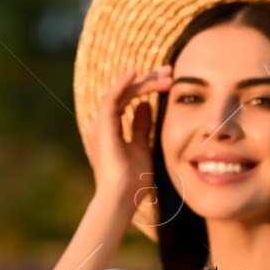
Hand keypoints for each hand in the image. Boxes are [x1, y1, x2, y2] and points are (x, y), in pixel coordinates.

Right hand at [81, 65, 172, 211]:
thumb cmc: (132, 180)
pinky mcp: (102, 127)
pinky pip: (111, 99)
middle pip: (125, 93)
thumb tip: (145, 105)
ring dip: (143, 82)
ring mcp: (100, 125)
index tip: (169, 80)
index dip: (148, 87)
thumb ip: (141, 126)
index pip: (128, 100)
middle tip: (170, 70)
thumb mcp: (142, 147)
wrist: (121, 198)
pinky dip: (122, 85)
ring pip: (121, 93)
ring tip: (165, 75)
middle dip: (148, 81)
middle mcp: (101, 124)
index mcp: (109, 129)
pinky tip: (136, 73)